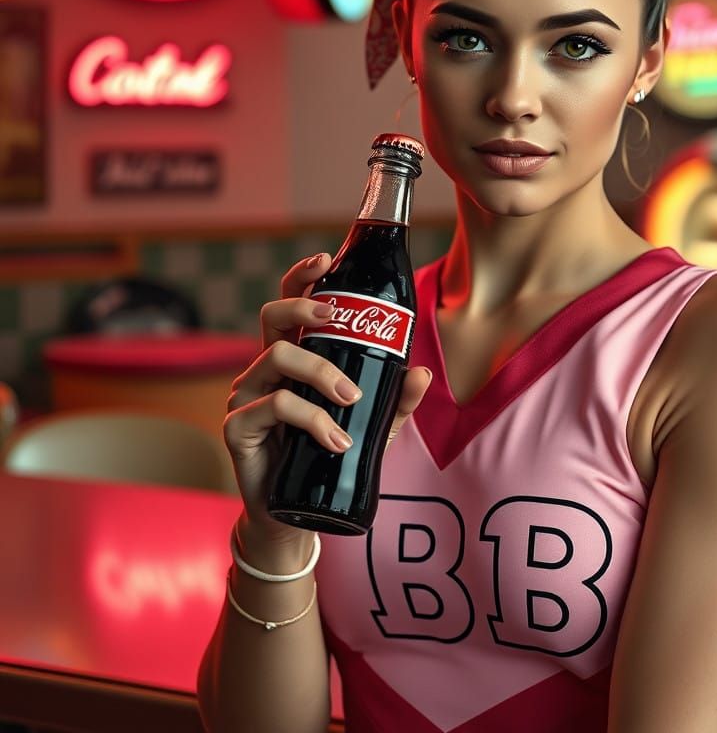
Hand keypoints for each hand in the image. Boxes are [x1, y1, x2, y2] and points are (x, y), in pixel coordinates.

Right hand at [223, 251, 431, 552]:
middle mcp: (265, 369)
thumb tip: (422, 373)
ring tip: (351, 398)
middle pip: (271, 316)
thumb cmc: (330, 458)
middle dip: (304, 308)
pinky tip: (335, 439)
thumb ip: (396, 401)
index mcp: (293, 359)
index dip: (301, 278)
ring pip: (276, 358)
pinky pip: (274, 406)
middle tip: (335, 320)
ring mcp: (247, 396)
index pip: (290, 306)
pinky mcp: (238, 427)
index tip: (324, 259)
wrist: (297, 514)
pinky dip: (311, 419)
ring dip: (319, 373)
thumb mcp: (373, 428)